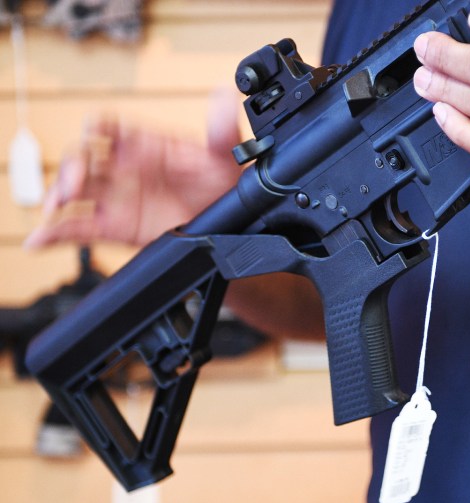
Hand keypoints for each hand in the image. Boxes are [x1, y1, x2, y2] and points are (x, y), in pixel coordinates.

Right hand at [25, 87, 243, 247]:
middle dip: (72, 166)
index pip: (113, 126)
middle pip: (84, 157)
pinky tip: (39, 239)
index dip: (100, 125)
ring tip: (54, 208)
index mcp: (146, 145)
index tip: (95, 128)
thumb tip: (222, 97)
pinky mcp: (116, 226)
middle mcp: (126, 168)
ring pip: (74, 190)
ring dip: (58, 195)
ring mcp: (118, 197)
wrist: (232, 227)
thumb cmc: (224, 186)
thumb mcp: (226, 157)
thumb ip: (222, 129)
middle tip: (74, 184)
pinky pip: (78, 227)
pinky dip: (54, 233)